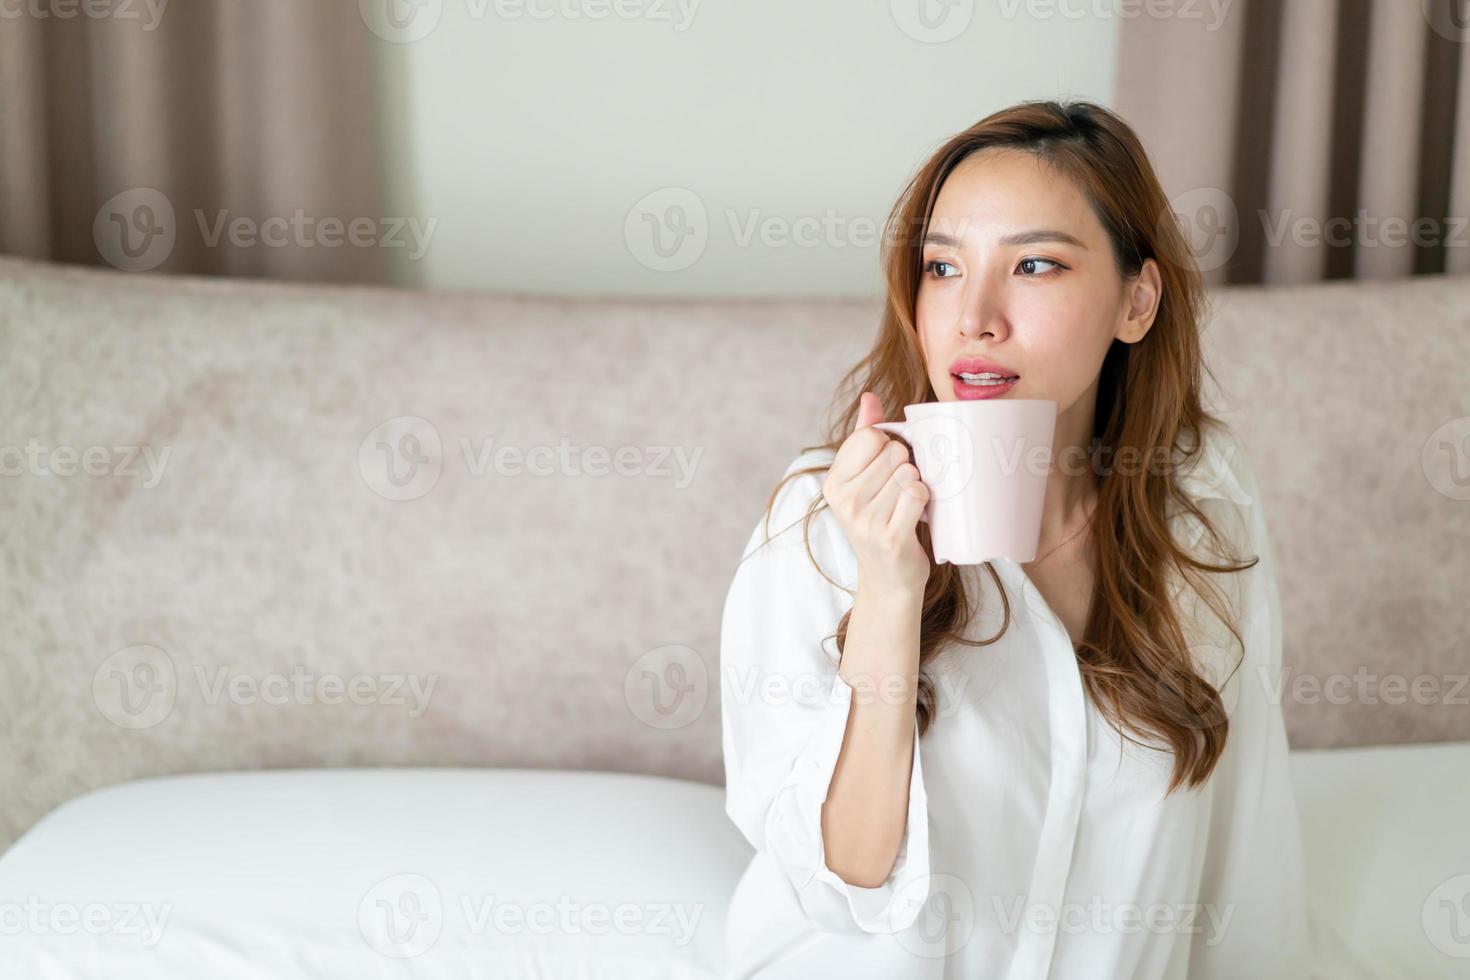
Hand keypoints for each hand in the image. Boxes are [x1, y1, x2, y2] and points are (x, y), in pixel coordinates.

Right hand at [822, 391, 931, 597]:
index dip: (888, 446)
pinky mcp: (890, 537)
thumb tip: (869, 397)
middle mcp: (844, 500)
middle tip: (898, 491)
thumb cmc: (880, 519)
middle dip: (905, 466)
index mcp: (834, 481)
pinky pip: (918, 495)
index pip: (871, 436)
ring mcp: (865, 520)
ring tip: (905, 506)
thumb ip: (864, 434)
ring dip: (916, 486)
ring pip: (909, 473)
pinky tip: (915, 516)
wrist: (888, 577)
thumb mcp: (864, 478)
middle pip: (894, 452)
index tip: (886, 468)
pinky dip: (924, 502)